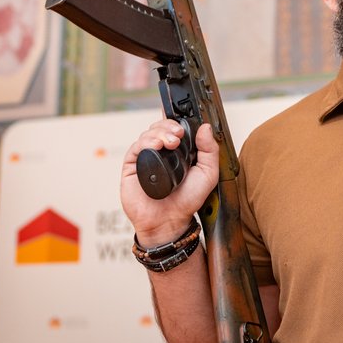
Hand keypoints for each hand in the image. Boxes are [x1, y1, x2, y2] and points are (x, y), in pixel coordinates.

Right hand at [121, 119, 219, 246]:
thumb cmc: (187, 201)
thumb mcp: (208, 174)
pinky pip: (136, 147)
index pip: (175, 128)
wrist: (169, 221)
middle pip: (160, 127)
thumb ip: (210, 150)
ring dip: (159, 133)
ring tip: (170, 142)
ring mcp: (146, 158)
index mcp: (179, 152)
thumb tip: (205, 127)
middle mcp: (161, 152)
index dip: (177, 122)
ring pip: (148, 134)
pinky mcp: (132, 166)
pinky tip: (155, 146)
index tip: (185, 125)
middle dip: (169, 126)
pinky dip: (145, 142)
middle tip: (178, 134)